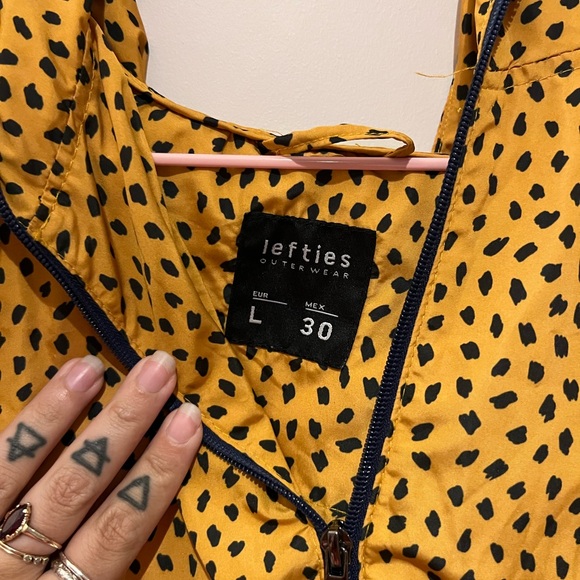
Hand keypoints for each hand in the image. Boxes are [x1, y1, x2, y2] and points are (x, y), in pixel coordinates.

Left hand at [0, 351, 201, 578]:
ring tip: (90, 368)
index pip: (118, 532)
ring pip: (14, 472)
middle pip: (75, 490)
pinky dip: (13, 433)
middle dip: (121, 427)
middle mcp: (16, 569)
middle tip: (159, 372)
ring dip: (55, 415)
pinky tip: (39, 396)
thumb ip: (98, 565)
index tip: (189, 425)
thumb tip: (144, 501)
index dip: (157, 477)